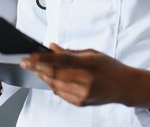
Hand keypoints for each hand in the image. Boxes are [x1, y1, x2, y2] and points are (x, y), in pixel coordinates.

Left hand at [20, 43, 149, 107]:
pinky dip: (52, 84)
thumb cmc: (109, 67)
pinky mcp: (80, 102)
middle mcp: (85, 81)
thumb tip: (51, 47)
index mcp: (89, 64)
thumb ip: (70, 52)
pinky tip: (47, 77)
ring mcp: (82, 94)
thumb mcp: (92, 53)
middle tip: (24, 62)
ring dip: (42, 75)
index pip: (62, 61)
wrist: (124, 86)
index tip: (30, 56)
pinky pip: (60, 93)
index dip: (43, 58)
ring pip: (54, 85)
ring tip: (34, 68)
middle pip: (55, 74)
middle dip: (37, 67)